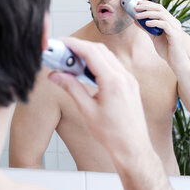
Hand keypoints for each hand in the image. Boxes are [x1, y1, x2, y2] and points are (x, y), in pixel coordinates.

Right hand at [48, 37, 150, 153]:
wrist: (133, 147)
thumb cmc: (113, 134)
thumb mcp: (87, 110)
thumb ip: (72, 88)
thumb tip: (56, 75)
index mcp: (113, 82)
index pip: (91, 52)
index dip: (73, 44)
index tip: (61, 42)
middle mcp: (124, 77)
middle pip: (100, 50)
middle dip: (80, 47)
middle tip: (63, 52)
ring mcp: (129, 79)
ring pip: (107, 56)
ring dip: (90, 54)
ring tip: (73, 62)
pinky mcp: (130, 84)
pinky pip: (114, 66)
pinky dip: (99, 63)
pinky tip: (88, 72)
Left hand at [135, 0, 188, 70]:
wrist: (175, 61)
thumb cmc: (166, 49)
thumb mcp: (153, 36)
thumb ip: (146, 28)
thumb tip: (136, 20)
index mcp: (169, 21)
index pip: (159, 8)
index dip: (148, 4)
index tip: (137, 4)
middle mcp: (174, 22)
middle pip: (160, 8)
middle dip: (146, 6)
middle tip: (135, 7)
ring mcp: (175, 27)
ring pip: (161, 15)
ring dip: (148, 14)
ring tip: (137, 16)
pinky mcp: (175, 34)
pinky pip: (164, 25)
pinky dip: (154, 22)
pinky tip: (146, 23)